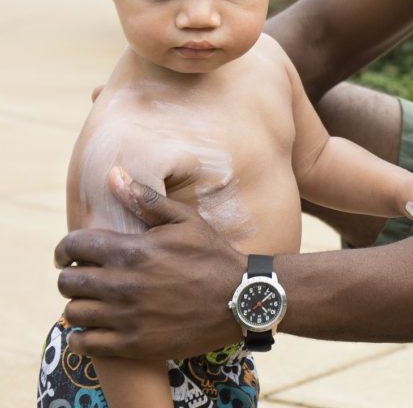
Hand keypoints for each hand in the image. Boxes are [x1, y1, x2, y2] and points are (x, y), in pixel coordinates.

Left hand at [54, 167, 244, 359]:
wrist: (240, 300)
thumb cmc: (213, 256)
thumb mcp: (185, 221)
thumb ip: (145, 200)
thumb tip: (113, 174)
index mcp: (132, 251)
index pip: (74, 246)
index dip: (65, 249)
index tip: (69, 255)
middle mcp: (123, 284)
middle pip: (67, 281)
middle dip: (72, 276)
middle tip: (86, 277)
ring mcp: (126, 317)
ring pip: (73, 311)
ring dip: (80, 304)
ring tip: (96, 301)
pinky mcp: (132, 344)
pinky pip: (85, 343)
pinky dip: (83, 335)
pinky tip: (97, 327)